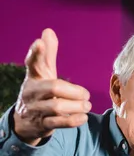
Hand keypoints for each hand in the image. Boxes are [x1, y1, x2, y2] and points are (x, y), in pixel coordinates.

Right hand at [14, 28, 90, 145]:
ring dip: (76, 106)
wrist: (25, 122)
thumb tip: (48, 31)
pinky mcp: (41, 125)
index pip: (32, 63)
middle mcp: (32, 92)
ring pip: (56, 107)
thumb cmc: (39, 93)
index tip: (39, 43)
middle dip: (74, 91)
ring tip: (87, 106)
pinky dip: (74, 120)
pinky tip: (83, 117)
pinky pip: (59, 123)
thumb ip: (48, 55)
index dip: (36, 53)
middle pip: (53, 88)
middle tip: (86, 95)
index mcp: (34, 77)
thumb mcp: (43, 74)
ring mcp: (35, 109)